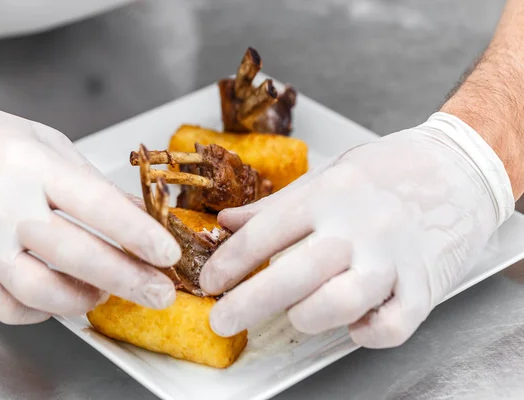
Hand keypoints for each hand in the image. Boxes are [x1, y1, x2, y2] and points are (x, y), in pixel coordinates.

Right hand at [0, 84, 180, 323]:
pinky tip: (62, 297)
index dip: (137, 233)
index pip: (96, 205)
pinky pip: (12, 307)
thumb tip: (138, 214)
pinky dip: (45, 311)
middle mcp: (8, 208)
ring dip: (85, 299)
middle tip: (159, 293)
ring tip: (107, 292)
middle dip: (127, 278)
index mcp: (34, 168)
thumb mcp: (49, 145)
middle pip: (76, 254)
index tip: (167, 253)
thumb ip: (94, 184)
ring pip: (41, 290)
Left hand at [200, 112, 513, 347]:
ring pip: (340, 302)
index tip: (210, 282)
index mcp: (329, 194)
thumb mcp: (328, 175)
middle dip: (247, 304)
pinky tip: (354, 325)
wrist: (460, 167)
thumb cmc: (388, 171)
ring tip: (295, 315)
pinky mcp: (425, 283)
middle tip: (223, 319)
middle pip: (293, 274)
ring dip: (307, 317)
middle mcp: (359, 225)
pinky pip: (393, 325)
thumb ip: (275, 206)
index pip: (265, 235)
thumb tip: (227, 223)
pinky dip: (367, 334)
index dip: (229, 263)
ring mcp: (394, 256)